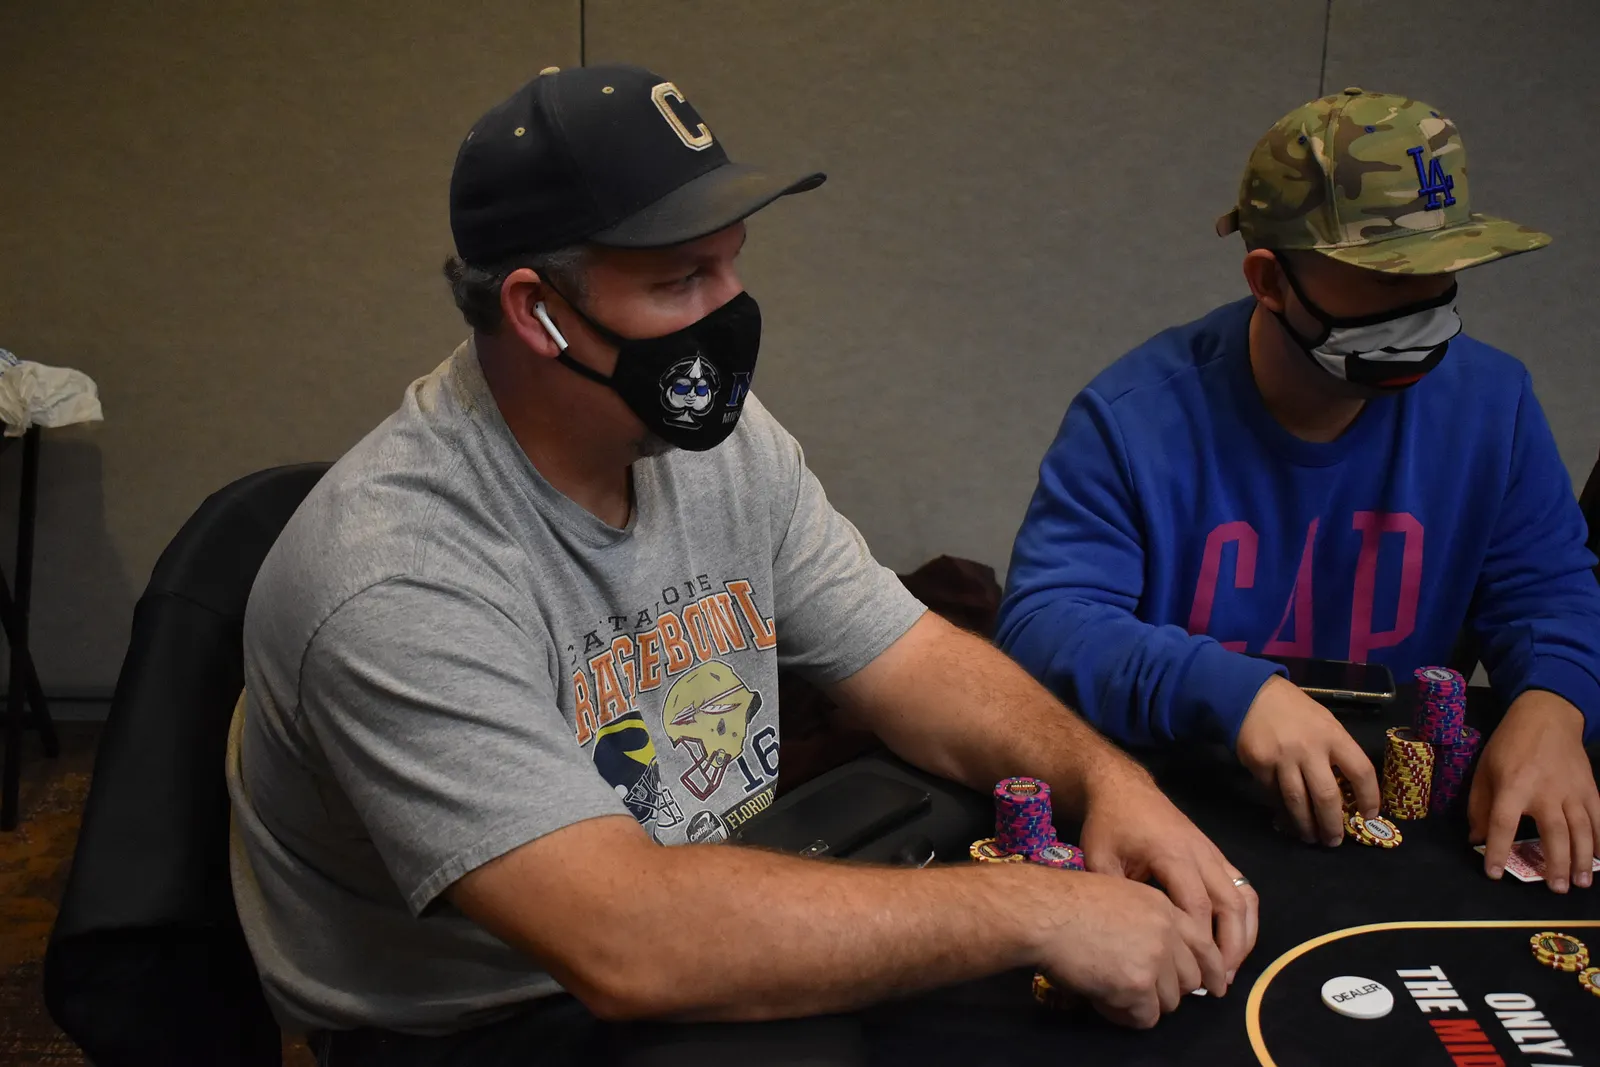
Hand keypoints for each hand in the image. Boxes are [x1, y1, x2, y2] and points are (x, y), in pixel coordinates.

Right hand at [1035, 869, 1225, 1028]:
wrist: (1044, 912)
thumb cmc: (1065, 901)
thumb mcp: (1118, 896)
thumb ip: (1146, 921)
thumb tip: (1156, 957)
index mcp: (1163, 907)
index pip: (1204, 945)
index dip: (1211, 969)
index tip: (1214, 986)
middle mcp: (1167, 932)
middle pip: (1189, 979)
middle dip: (1168, 990)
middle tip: (1140, 991)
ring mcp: (1155, 958)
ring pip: (1169, 1002)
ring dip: (1143, 1003)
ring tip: (1111, 991)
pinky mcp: (1138, 985)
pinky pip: (1145, 1017)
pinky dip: (1125, 1015)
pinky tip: (1103, 1000)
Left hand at [1078, 764, 1258, 981]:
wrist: (1123, 788)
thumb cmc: (1109, 824)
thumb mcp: (1099, 857)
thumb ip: (1115, 895)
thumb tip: (1130, 939)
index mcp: (1172, 853)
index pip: (1196, 904)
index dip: (1200, 942)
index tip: (1195, 976)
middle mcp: (1201, 853)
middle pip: (1231, 904)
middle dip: (1231, 947)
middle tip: (1219, 984)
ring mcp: (1213, 852)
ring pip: (1244, 896)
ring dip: (1244, 936)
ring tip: (1229, 970)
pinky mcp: (1216, 854)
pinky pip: (1242, 887)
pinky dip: (1244, 918)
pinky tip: (1234, 944)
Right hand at [1235, 675, 1379, 846]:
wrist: (1251, 695)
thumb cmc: (1295, 710)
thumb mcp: (1325, 722)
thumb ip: (1336, 751)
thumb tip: (1347, 789)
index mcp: (1333, 736)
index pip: (1361, 772)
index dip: (1370, 798)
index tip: (1369, 816)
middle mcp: (1309, 749)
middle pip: (1327, 796)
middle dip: (1332, 824)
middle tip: (1334, 841)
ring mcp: (1282, 758)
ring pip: (1297, 802)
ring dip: (1306, 825)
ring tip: (1311, 838)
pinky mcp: (1259, 765)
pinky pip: (1273, 794)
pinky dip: (1281, 809)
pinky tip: (1287, 817)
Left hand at [1470, 690, 1599, 892]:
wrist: (1547, 717)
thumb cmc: (1509, 745)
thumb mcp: (1484, 770)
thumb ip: (1479, 806)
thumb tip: (1477, 838)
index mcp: (1513, 786)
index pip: (1502, 824)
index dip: (1496, 850)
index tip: (1493, 873)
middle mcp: (1545, 791)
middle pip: (1554, 833)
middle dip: (1556, 863)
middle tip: (1557, 889)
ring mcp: (1572, 791)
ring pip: (1581, 830)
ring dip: (1583, 859)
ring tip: (1581, 882)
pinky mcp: (1590, 790)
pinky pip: (1598, 820)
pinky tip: (1599, 859)